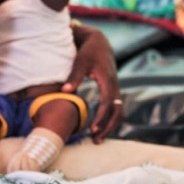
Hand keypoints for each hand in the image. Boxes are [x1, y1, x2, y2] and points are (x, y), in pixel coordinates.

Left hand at [64, 25, 122, 141]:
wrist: (99, 43)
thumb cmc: (87, 52)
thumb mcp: (79, 62)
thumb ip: (73, 77)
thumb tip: (65, 91)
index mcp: (108, 80)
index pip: (107, 103)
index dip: (101, 117)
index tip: (92, 128)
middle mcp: (115, 86)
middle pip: (117, 111)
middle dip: (108, 127)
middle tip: (96, 140)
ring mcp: (116, 88)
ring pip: (119, 112)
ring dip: (110, 126)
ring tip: (97, 138)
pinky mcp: (113, 90)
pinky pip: (115, 109)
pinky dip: (109, 120)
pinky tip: (99, 127)